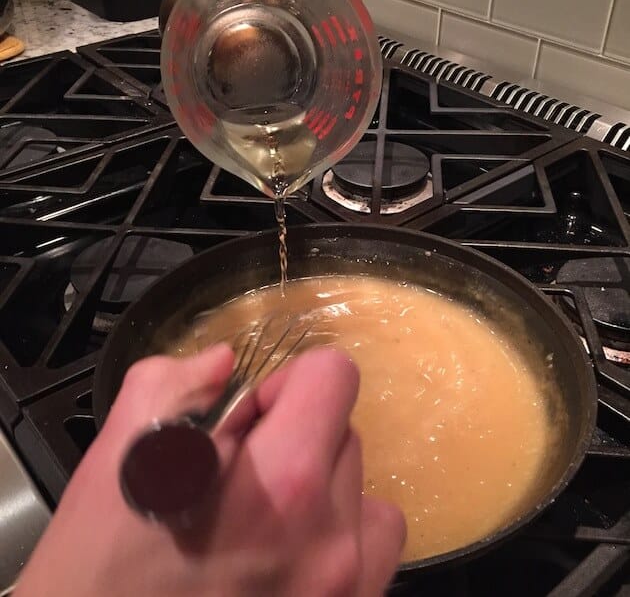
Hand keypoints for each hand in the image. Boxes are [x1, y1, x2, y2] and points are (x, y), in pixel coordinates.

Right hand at [15, 345, 404, 596]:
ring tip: (265, 513)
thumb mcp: (118, 456)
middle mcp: (331, 536)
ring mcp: (349, 583)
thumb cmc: (99, 571)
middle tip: (240, 470)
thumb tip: (225, 361)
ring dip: (318, 478)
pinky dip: (343, 525)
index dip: (288, 380)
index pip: (334, 375)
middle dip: (294, 430)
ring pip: (359, 479)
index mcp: (282, 481)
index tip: (250, 414)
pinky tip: (295, 544)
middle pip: (345, 427)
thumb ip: (177, 383)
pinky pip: (376, 537)